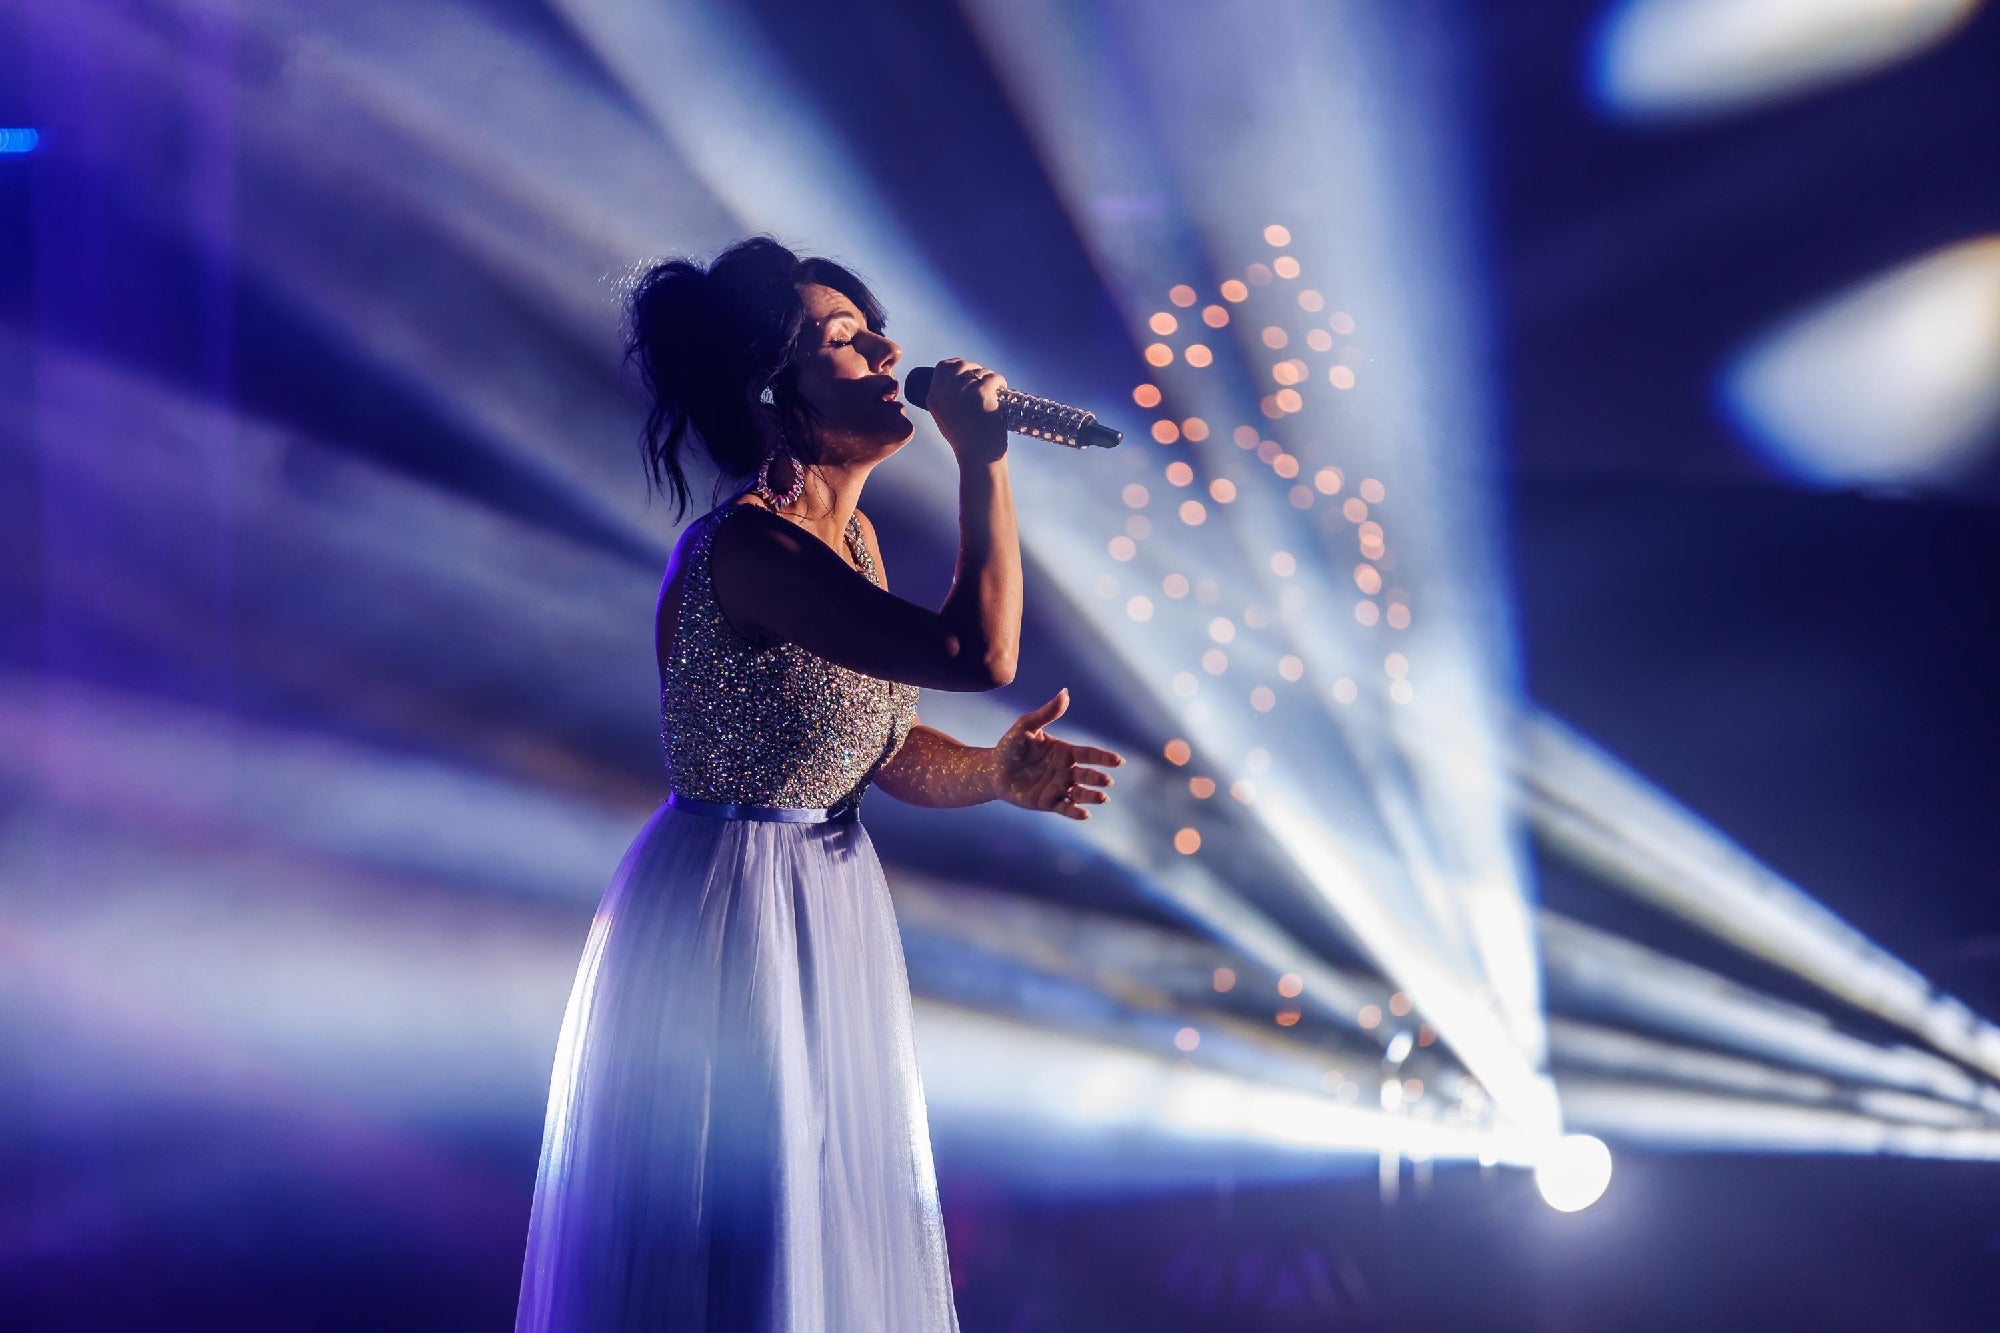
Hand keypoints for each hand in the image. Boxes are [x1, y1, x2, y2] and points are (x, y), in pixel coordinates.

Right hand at [925, 357, 1008, 465]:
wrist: (979, 457)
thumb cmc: (967, 441)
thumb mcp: (945, 418)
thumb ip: (947, 399)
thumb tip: (962, 380)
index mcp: (934, 398)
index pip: (943, 367)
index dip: (958, 365)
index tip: (969, 372)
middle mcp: (945, 392)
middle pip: (961, 365)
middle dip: (975, 368)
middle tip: (985, 380)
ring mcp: (962, 391)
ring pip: (979, 371)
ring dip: (990, 378)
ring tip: (994, 394)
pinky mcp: (980, 393)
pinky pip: (993, 377)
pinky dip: (1000, 383)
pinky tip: (1001, 393)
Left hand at [990, 688, 1123, 819]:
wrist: (993, 769)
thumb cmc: (1011, 746)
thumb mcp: (1026, 726)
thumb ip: (1047, 713)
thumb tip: (1064, 693)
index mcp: (1065, 752)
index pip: (1089, 754)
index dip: (1104, 758)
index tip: (1118, 761)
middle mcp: (1065, 770)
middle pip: (1087, 774)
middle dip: (1097, 778)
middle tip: (1107, 780)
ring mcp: (1058, 787)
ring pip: (1080, 793)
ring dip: (1091, 796)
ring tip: (1102, 798)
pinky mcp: (1047, 802)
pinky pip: (1065, 808)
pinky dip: (1075, 812)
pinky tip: (1085, 814)